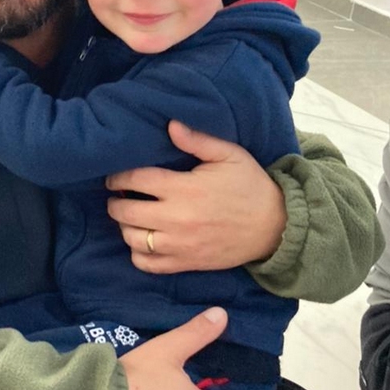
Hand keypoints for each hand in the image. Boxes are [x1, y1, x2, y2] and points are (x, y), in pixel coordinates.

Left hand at [106, 120, 285, 273]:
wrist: (275, 227)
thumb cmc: (250, 186)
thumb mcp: (229, 155)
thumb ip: (197, 140)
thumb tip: (170, 125)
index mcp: (184, 189)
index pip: (136, 180)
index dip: (118, 177)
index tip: (115, 178)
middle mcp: (177, 219)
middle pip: (126, 213)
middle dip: (115, 202)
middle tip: (118, 196)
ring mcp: (180, 245)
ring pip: (132, 240)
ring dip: (124, 228)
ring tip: (130, 218)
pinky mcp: (186, 263)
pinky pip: (148, 265)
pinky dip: (138, 254)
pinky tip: (143, 241)